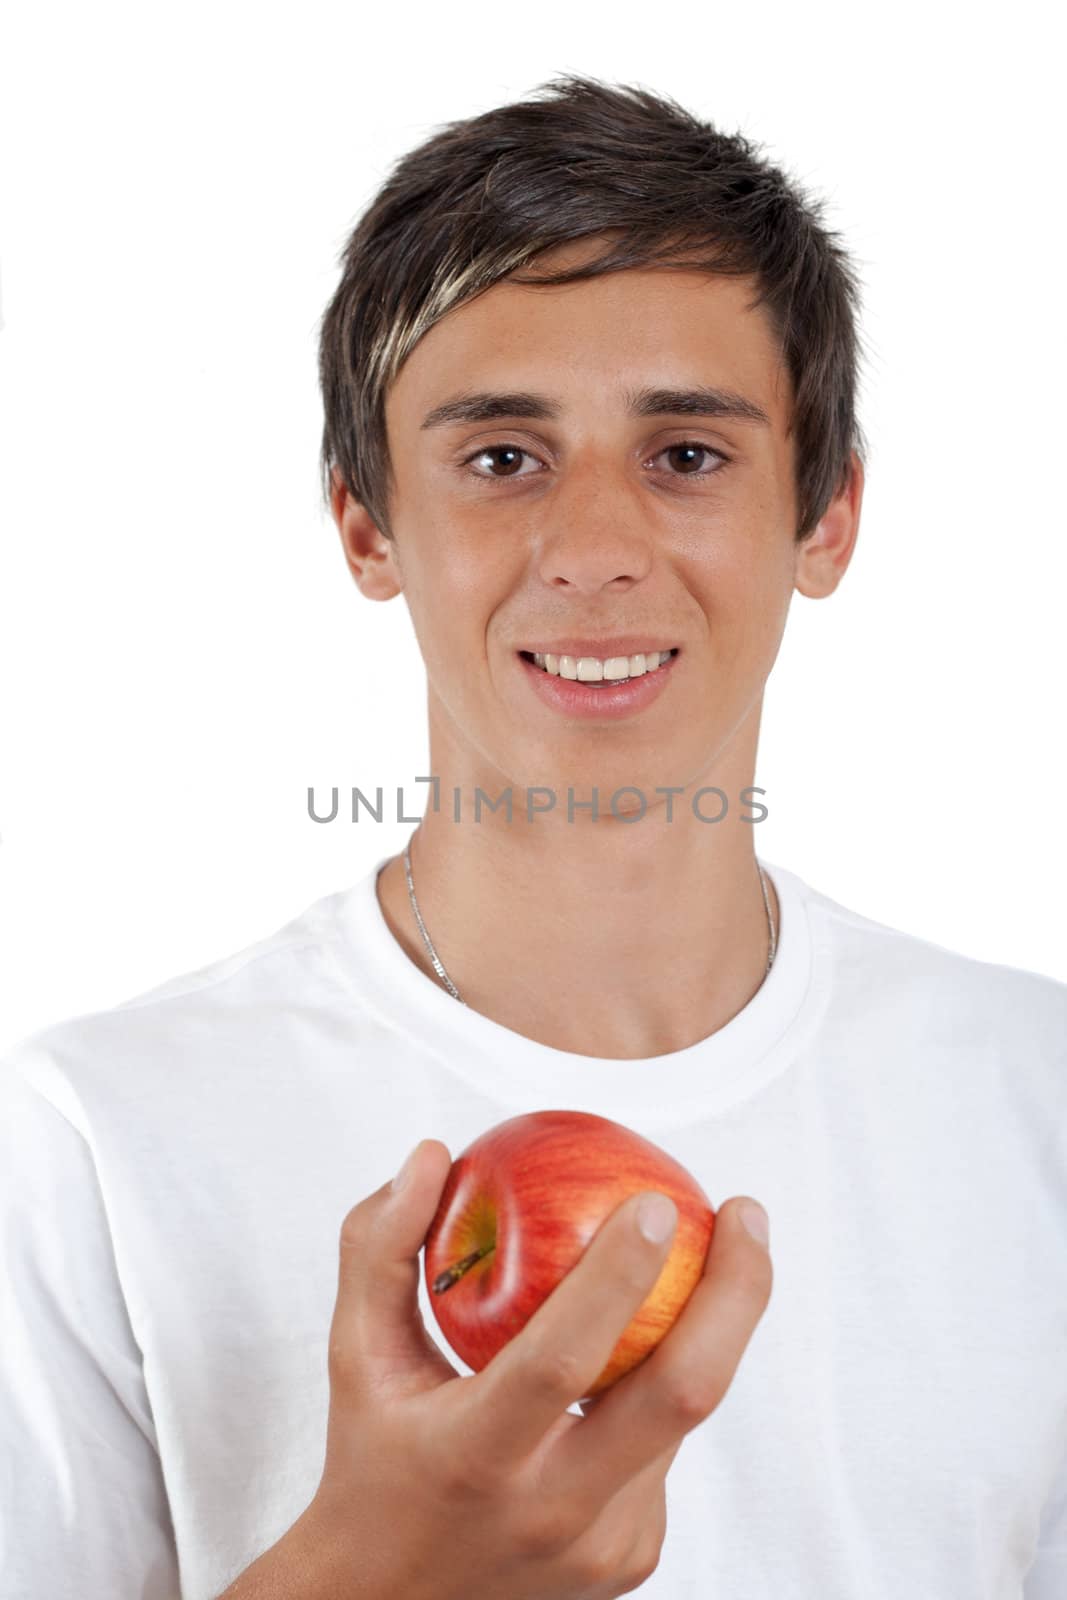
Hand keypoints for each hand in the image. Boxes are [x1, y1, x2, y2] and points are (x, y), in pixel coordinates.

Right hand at [303, 1140, 771, 1599]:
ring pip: (680, 1414)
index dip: (619, 1275)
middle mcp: (551, 1511)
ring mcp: (606, 1544)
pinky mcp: (635, 1555)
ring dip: (700, 1326)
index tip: (657, 1200)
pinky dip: (659, 1382)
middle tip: (744, 1212)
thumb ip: (382, 1248)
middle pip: (682, 1394)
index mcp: (475, 1457)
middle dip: (736, 1293)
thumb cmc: (372, 1459)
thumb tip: (434, 1156)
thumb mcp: (357, 1354)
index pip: (563, 1360)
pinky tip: (641, 1345)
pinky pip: (666, 1445)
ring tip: (707, 1251)